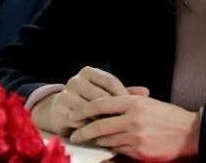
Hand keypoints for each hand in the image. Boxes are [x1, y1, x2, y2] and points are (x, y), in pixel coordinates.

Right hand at [31, 66, 148, 135]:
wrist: (58, 111)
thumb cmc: (88, 100)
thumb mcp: (105, 93)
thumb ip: (125, 92)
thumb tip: (146, 92)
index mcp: (88, 72)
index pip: (110, 81)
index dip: (123, 95)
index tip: (134, 107)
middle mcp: (76, 80)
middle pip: (102, 96)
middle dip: (115, 110)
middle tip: (127, 121)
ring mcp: (66, 94)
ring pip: (92, 110)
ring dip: (104, 121)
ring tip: (117, 128)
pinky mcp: (61, 111)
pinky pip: (82, 122)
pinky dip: (93, 129)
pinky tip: (102, 134)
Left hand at [69, 95, 200, 160]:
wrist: (189, 133)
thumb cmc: (169, 116)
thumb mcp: (148, 102)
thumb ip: (128, 103)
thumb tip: (106, 106)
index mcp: (134, 102)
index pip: (101, 104)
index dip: (84, 109)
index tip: (73, 113)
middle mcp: (132, 119)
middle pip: (99, 125)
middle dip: (83, 131)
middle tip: (74, 134)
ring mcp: (135, 136)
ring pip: (106, 140)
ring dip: (95, 142)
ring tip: (86, 142)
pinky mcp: (139, 152)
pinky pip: (118, 151)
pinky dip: (110, 150)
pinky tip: (104, 149)